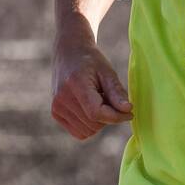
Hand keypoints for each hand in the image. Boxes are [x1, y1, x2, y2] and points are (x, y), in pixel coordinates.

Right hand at [52, 25, 132, 140]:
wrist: (69, 52)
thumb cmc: (91, 61)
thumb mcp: (107, 72)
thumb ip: (117, 92)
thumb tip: (128, 110)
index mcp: (75, 84)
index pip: (97, 113)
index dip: (115, 117)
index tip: (129, 113)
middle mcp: (62, 97)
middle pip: (94, 124)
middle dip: (107, 117)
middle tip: (109, 100)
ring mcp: (57, 107)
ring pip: (88, 131)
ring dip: (99, 121)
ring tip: (97, 101)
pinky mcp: (56, 113)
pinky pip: (80, 132)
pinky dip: (89, 126)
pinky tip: (89, 108)